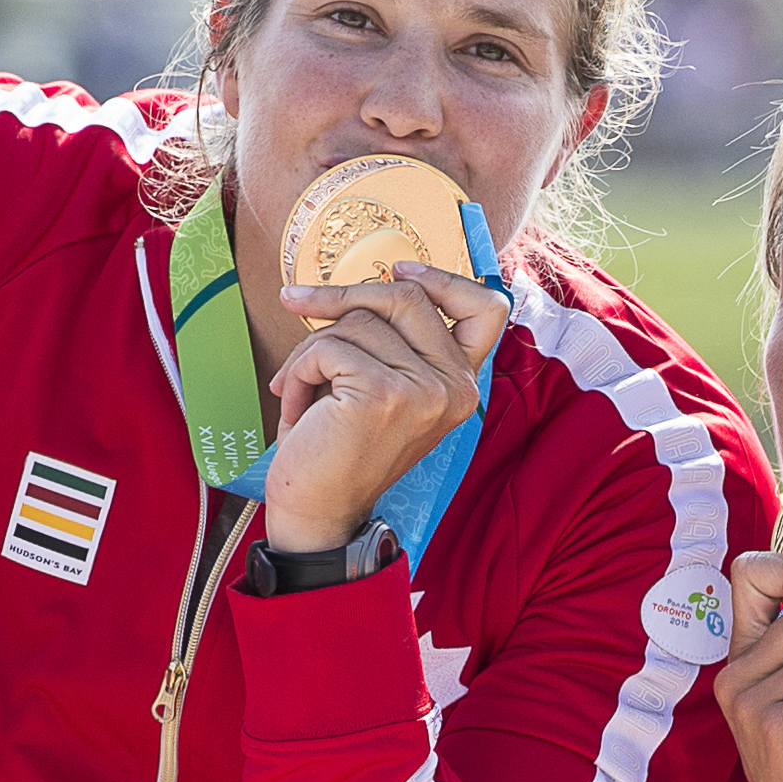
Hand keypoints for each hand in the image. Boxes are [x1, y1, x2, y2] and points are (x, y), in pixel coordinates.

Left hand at [261, 264, 510, 550]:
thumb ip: (397, 341)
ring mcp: (425, 390)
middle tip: (295, 302)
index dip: (443, 277)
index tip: (399, 267)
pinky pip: (328, 346)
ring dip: (312, 349)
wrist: (318, 514)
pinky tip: (297, 405)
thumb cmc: (339, 448)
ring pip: (358, 320)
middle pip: (407, 295)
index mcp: (461, 384)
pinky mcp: (385, 394)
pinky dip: (299, 369)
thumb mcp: (382, 385)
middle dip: (342, 296)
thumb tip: (378, 276)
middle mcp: (455, 386)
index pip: (486, 307)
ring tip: (301, 389)